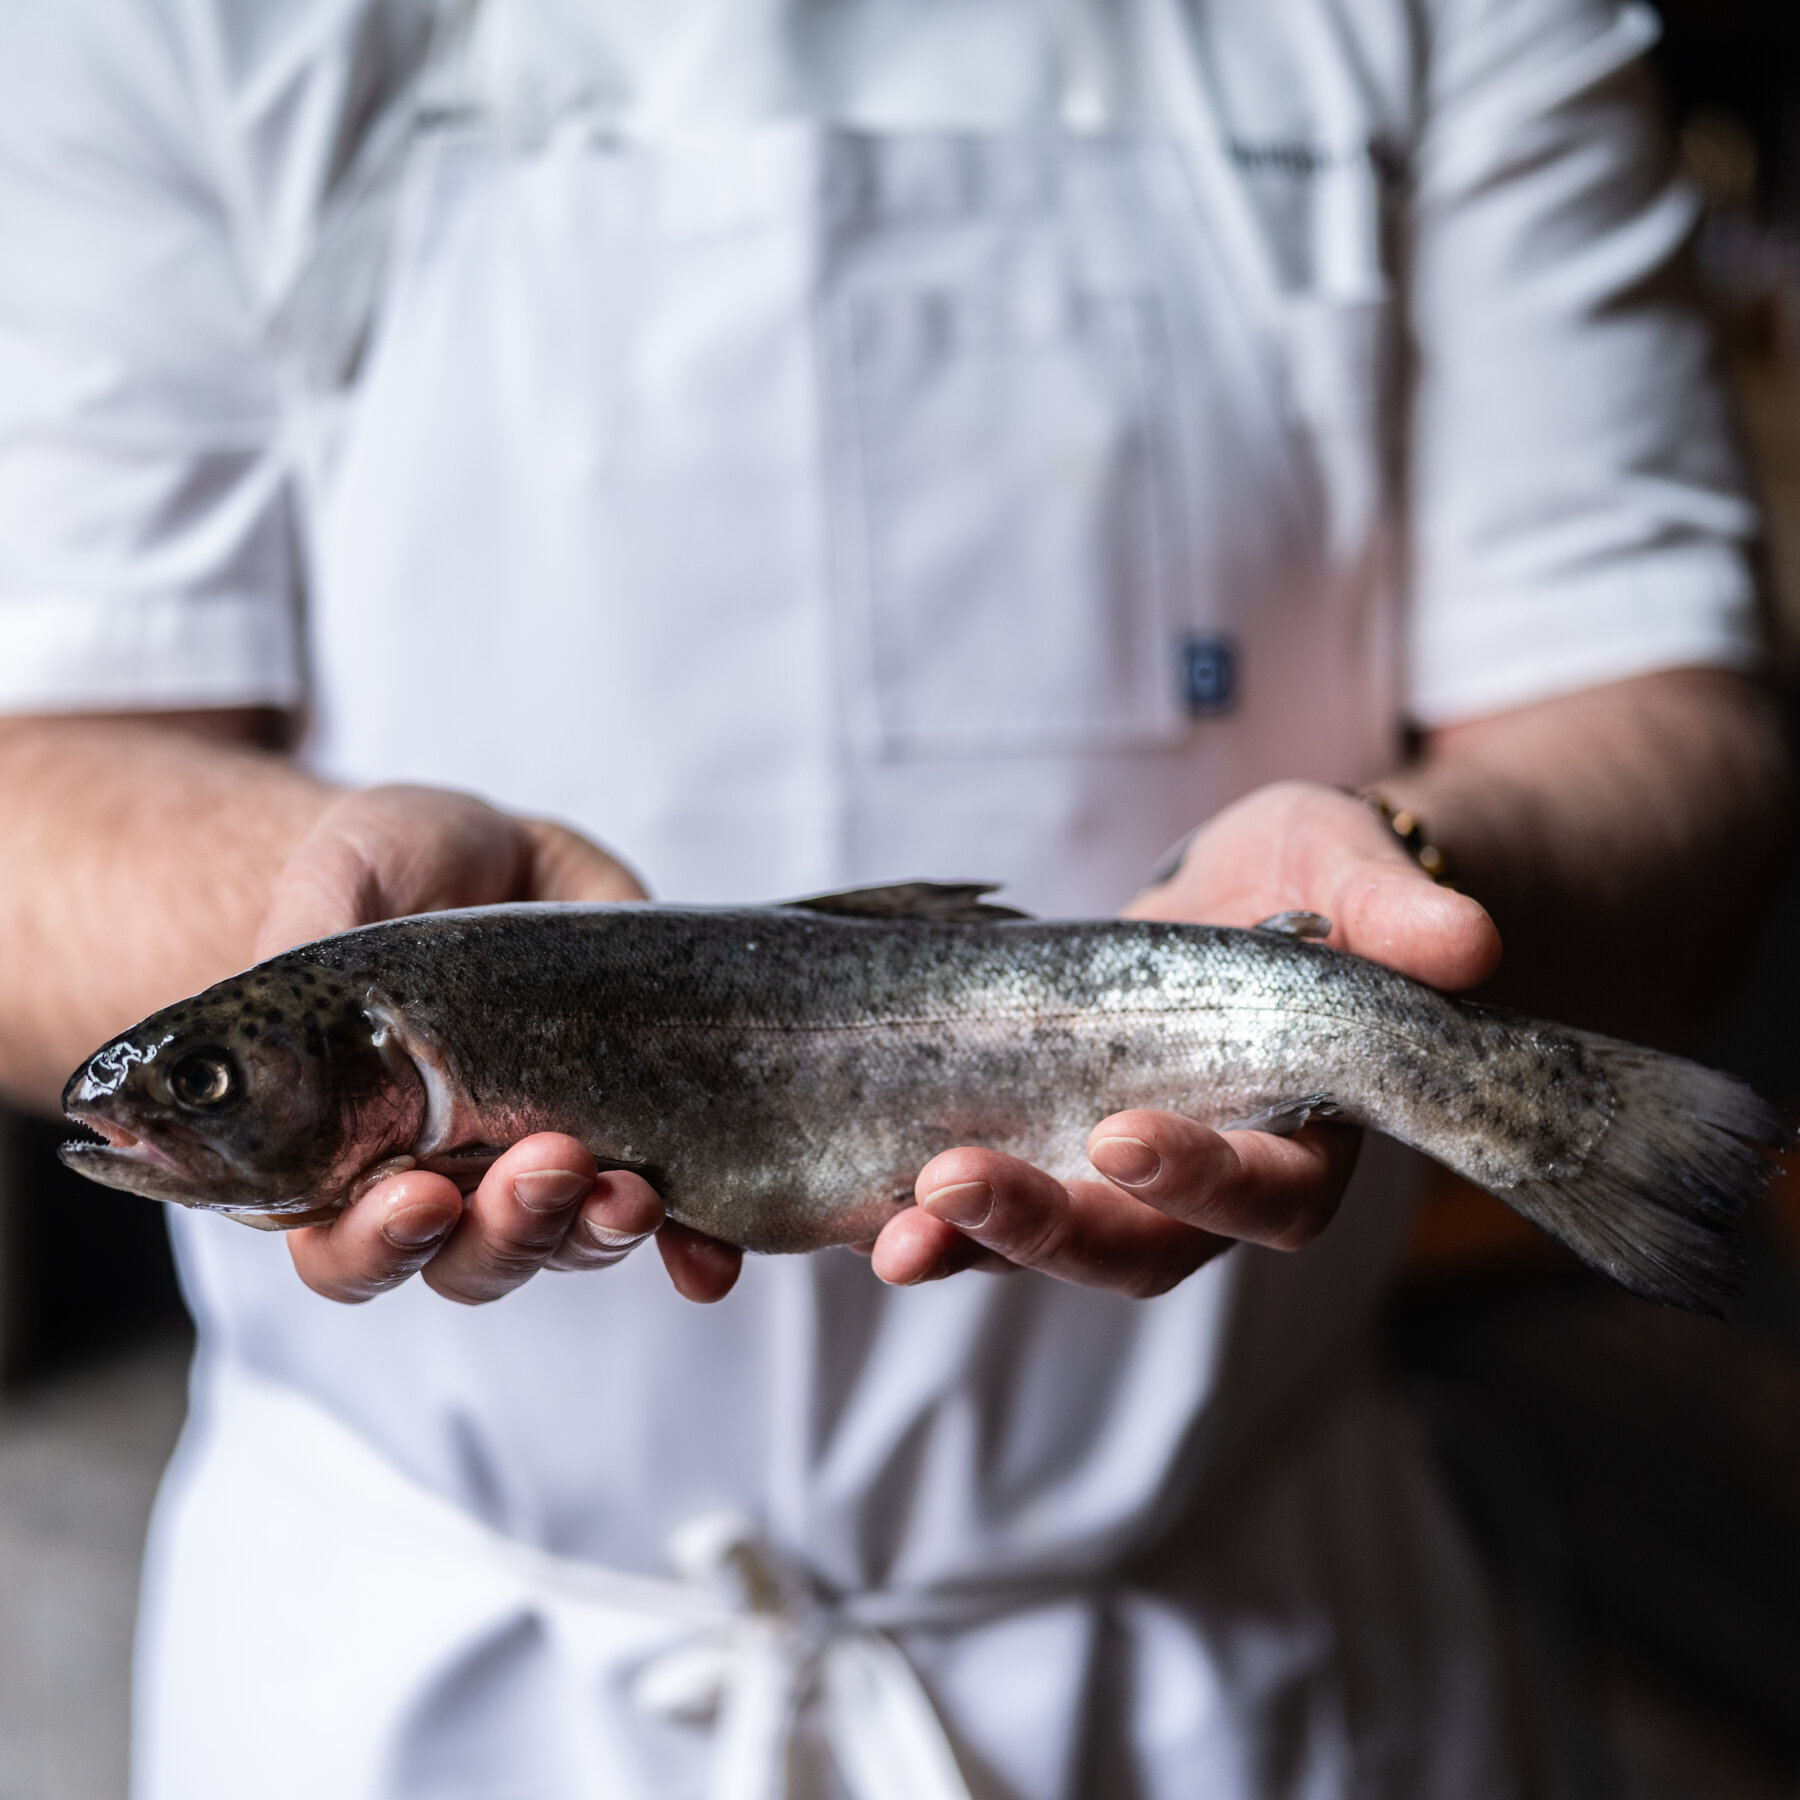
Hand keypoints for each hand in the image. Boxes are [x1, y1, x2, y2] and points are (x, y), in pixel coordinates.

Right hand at [255, 786, 744, 1305]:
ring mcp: (548, 1163)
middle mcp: (452, 1178)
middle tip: (546, 1163)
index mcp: (353, 1147)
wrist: (488, 852)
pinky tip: (708, 1260)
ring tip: (631, 1188)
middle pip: (471, 1261)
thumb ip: (306, 937)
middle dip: (510, 1231)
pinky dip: (691, 1247)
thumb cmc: (388, 871)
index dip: (377, 1245)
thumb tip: (281, 992)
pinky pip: (668, 1218)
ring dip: (599, 1233)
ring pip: (567, 1246)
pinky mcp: (634, 1131)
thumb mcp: (338, 878)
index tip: (420, 1199)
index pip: (347, 1248)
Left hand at [869, 781, 1501, 1294]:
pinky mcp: (1043, 1142)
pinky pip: (988, 1201)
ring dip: (969, 1245)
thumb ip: (1397, 911)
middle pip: (1140, 1245)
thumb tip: (1467, 944)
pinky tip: (861, 1213)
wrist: (1252, 887)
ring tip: (891, 1237)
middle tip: (954, 1190)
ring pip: (1052, 1238)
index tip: (1125, 1137)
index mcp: (1305, 1134)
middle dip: (1048, 1229)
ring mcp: (1117, 1172)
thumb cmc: (1320, 878)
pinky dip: (928, 1216)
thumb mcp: (1355, 866)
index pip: (1266, 1191)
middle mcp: (1208, 1181)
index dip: (1201, 1179)